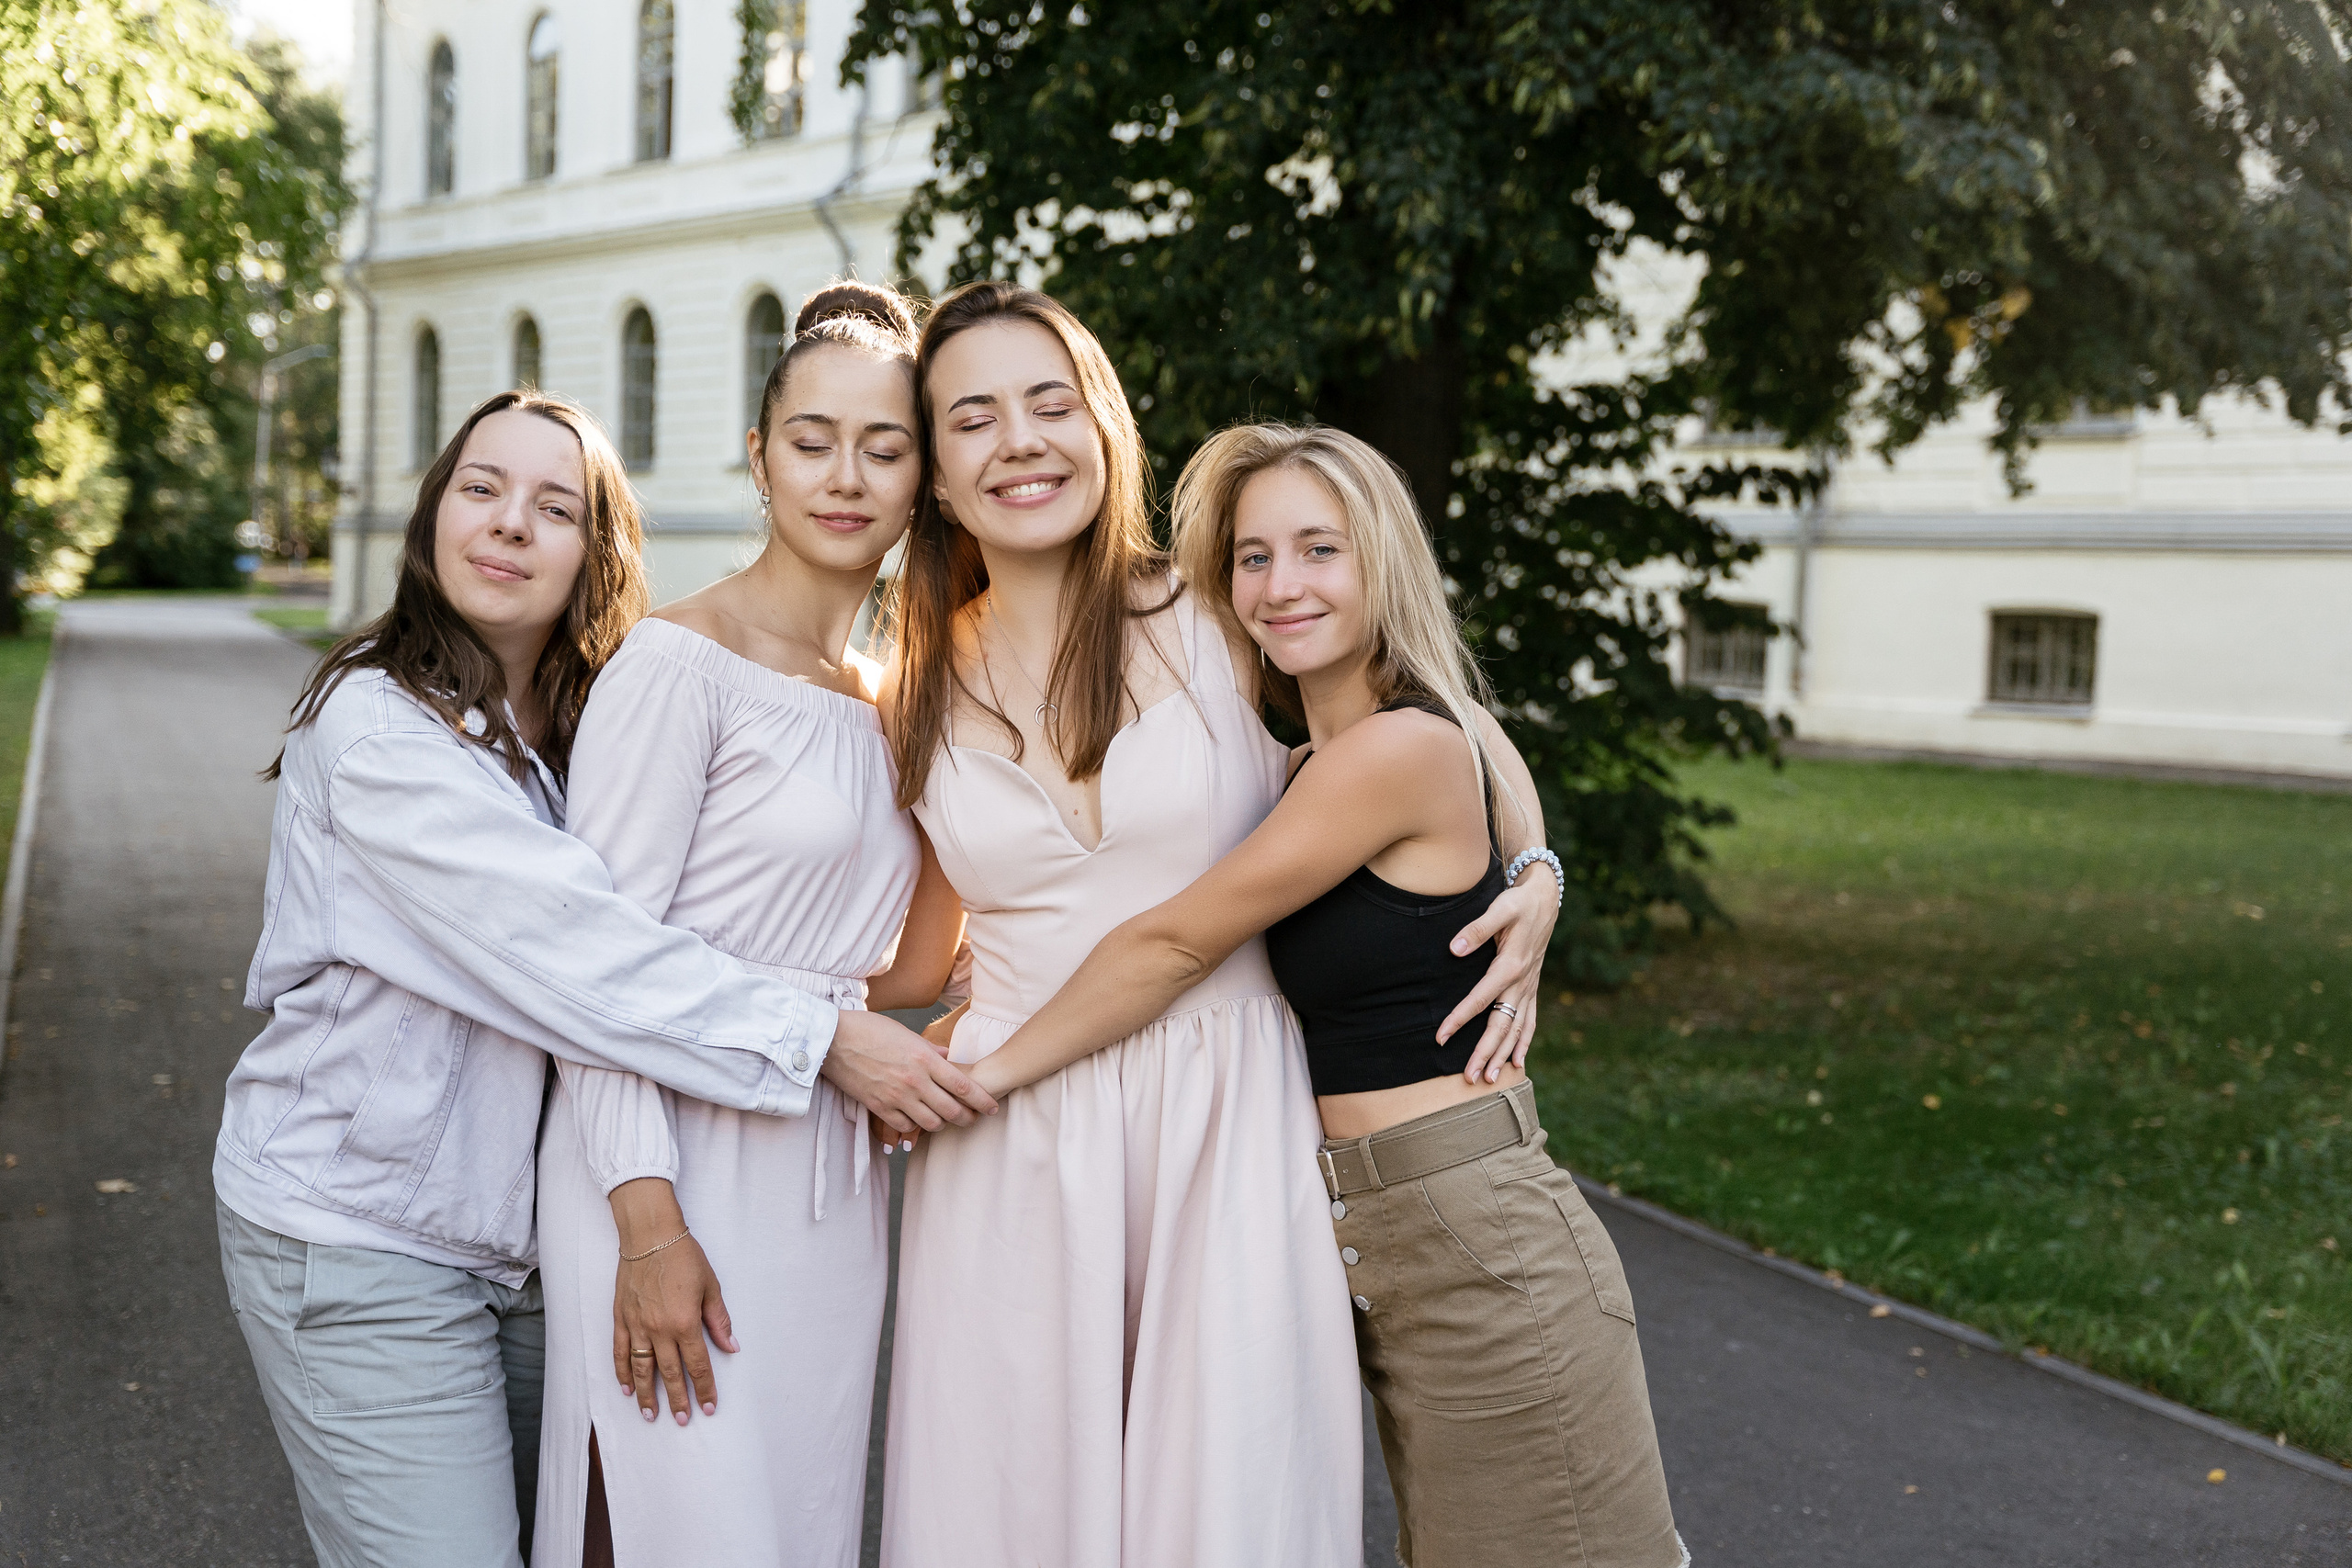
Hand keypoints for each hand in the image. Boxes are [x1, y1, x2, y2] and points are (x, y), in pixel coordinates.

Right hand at [608, 1179, 734, 1424]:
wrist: (649, 1235)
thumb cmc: (684, 1256)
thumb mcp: (710, 1286)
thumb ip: (718, 1320)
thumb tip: (731, 1347)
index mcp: (685, 1322)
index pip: (698, 1364)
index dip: (704, 1388)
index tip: (707, 1407)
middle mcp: (659, 1329)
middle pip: (669, 1373)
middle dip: (677, 1399)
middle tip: (682, 1421)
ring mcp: (637, 1325)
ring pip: (642, 1369)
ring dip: (646, 1394)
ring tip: (650, 1415)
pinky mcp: (621, 1318)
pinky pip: (620, 1352)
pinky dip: (622, 1372)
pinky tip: (627, 1388)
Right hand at [821, 1009, 998, 1139]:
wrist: (833, 1039)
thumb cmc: (869, 1029)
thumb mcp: (906, 1034)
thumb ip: (930, 1050)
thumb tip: (948, 1058)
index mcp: (925, 1059)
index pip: (964, 1086)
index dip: (982, 1101)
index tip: (992, 1107)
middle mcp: (914, 1081)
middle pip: (952, 1110)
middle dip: (968, 1118)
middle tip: (974, 1118)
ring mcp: (896, 1097)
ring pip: (931, 1123)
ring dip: (943, 1124)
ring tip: (946, 1120)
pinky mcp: (878, 1107)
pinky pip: (905, 1127)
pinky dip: (915, 1127)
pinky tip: (918, 1121)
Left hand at [1435, 865, 1557, 1080]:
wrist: (1545, 899)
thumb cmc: (1518, 903)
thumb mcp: (1500, 909)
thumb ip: (1477, 929)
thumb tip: (1455, 949)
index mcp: (1510, 966)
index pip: (1481, 1000)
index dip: (1459, 1019)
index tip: (1441, 1037)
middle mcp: (1522, 983)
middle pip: (1502, 1025)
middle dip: (1486, 1053)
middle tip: (1470, 1078)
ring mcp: (1529, 988)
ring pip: (1517, 1029)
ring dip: (1504, 1055)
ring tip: (1491, 1079)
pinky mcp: (1531, 988)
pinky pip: (1530, 1021)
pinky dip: (1524, 1042)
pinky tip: (1519, 1062)